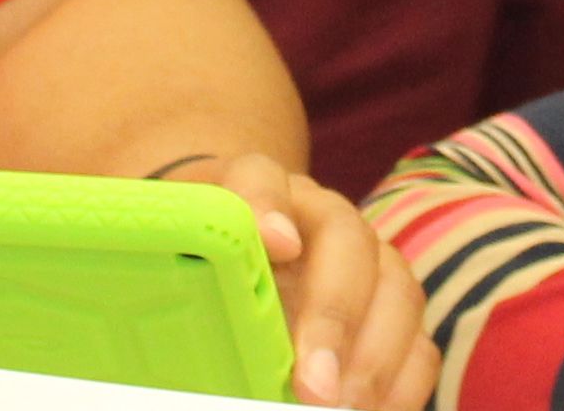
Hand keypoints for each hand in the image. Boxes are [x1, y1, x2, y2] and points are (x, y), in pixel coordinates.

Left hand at [164, 154, 433, 410]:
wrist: (235, 256)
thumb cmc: (200, 263)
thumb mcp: (176, 256)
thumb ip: (172, 268)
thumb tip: (145, 318)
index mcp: (256, 190)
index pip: (257, 176)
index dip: (265, 205)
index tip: (277, 244)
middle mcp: (320, 214)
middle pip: (344, 238)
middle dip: (334, 314)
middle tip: (313, 384)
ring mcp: (366, 260)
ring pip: (396, 287)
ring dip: (373, 357)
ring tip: (342, 408)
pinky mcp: (393, 310)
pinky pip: (419, 343)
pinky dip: (402, 385)